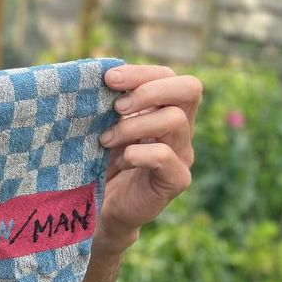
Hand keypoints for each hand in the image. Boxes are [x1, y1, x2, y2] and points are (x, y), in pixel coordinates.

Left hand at [96, 65, 202, 252]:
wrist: (100, 208)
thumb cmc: (99, 161)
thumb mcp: (101, 126)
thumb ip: (105, 102)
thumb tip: (91, 73)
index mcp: (163, 109)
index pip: (168, 76)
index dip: (141, 72)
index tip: (107, 79)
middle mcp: (179, 128)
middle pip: (189, 88)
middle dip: (148, 90)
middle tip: (116, 107)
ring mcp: (182, 154)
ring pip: (174, 120)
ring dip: (133, 125)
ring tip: (106, 140)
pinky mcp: (176, 180)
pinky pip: (166, 156)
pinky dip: (138, 154)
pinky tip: (120, 161)